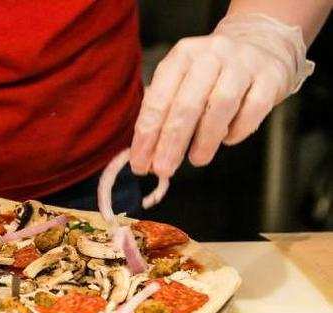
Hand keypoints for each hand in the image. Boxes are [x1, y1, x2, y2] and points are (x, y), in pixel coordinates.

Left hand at [130, 13, 312, 177]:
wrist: (262, 42)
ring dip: (205, 139)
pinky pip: (253, 108)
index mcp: (182, 56)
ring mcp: (243, 63)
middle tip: (163, 169)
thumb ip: (164, 112)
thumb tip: (146, 155)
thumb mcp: (182, 81)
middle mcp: (211, 55)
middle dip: (171, 142)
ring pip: (220, 105)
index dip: (147, 134)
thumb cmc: (211, 75)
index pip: (158, 98)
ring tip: (196, 159)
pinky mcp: (271, 76)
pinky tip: (227, 141)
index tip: (140, 163)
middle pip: (187, 104)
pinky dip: (238, 130)